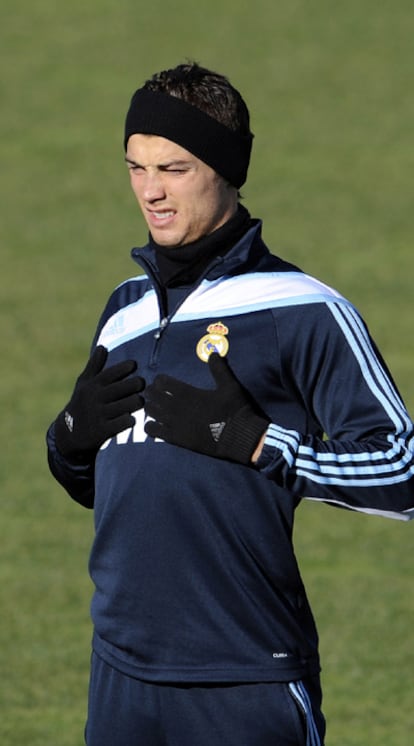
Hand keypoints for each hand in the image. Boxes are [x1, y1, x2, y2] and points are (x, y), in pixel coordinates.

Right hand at [54, 346, 144, 459]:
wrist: (68, 434)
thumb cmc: (81, 404)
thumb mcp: (83, 384)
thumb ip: (94, 366)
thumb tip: (102, 347)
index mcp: (92, 385)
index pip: (110, 373)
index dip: (124, 367)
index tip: (133, 365)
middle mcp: (95, 398)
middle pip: (124, 388)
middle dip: (136, 384)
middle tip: (141, 385)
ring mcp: (99, 414)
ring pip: (128, 404)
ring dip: (137, 402)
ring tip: (139, 401)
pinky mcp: (102, 431)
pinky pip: (124, 423)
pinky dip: (130, 419)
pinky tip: (132, 418)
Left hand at [144, 353, 268, 463]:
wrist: (238, 436)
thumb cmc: (234, 409)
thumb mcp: (229, 385)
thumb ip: (219, 369)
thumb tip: (214, 353)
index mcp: (187, 392)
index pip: (162, 382)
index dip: (159, 380)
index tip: (162, 382)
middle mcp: (177, 407)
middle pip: (152, 395)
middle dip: (151, 392)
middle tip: (154, 393)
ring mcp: (174, 423)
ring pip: (150, 412)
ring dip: (149, 407)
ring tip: (154, 407)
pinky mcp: (175, 438)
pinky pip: (153, 431)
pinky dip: (150, 426)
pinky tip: (154, 424)